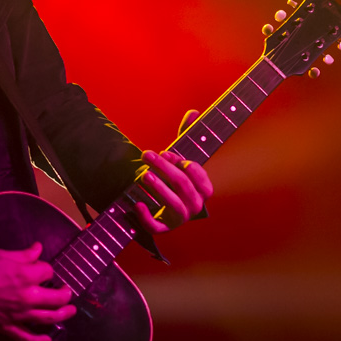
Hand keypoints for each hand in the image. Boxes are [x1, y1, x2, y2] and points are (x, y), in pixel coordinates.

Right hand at [0, 242, 74, 340]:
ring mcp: (19, 314)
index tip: (42, 269)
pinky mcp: (8, 327)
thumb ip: (24, 254)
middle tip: (67, 292)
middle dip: (65, 294)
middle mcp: (27, 296)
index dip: (46, 269)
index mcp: (26, 275)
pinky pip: (27, 338)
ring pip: (49, 318)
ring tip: (69, 311)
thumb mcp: (3, 254)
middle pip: (57, 297)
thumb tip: (38, 249)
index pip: (48, 271)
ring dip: (63, 315)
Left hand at [132, 109, 214, 233]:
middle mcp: (195, 206)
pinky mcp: (163, 229)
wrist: (161, 203)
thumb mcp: (179, 156)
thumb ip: (187, 135)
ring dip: (159, 189)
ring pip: (174, 206)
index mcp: (203, 190)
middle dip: (165, 168)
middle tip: (148, 154)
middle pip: (183, 186)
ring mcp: (179, 219)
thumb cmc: (174, 176)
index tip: (168, 153)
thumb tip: (193, 111)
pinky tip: (137, 203)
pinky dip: (147, 217)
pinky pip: (157, 227)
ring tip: (144, 174)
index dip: (186, 165)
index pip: (200, 178)